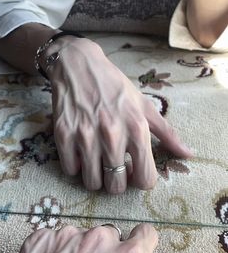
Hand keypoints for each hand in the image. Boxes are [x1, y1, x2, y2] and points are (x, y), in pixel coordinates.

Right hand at [42, 36, 191, 193]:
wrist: (79, 66)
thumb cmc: (115, 87)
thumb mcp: (144, 106)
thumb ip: (167, 133)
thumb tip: (188, 154)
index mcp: (137, 129)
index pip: (145, 179)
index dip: (141, 180)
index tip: (134, 171)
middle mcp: (112, 136)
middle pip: (116, 187)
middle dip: (117, 182)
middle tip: (114, 168)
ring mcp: (86, 136)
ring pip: (92, 183)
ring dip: (96, 177)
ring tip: (97, 162)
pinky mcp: (64, 135)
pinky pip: (70, 170)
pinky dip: (76, 166)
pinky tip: (81, 152)